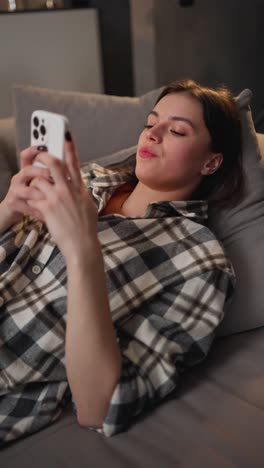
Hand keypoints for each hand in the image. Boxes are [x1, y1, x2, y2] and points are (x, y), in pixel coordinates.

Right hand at [0, 146, 50, 226]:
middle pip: (28, 169)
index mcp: (29, 170)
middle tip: (53, 175)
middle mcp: (20, 177)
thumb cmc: (33, 195)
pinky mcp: (14, 202)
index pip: (29, 155)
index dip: (35, 150)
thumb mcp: (42, 182)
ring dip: (44, 194)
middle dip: (41, 172)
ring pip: (29, 189)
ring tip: (54, 197)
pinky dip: (40, 209)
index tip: (45, 146)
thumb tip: (70, 164)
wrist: (17, 210)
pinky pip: (28, 205)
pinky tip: (49, 211)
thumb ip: (53, 173)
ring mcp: (16, 189)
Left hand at [27, 136, 98, 260]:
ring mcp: (57, 198)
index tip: (66, 135)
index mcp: (79, 188)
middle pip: (53, 164)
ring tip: (35, 194)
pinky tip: (33, 207)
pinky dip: (30, 202)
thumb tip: (76, 185)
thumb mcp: (87, 205)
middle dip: (43, 157)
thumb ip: (79, 192)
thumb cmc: (86, 227)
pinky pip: (33, 198)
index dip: (70, 147)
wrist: (81, 244)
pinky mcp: (47, 208)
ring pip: (38, 180)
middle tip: (38, 156)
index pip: (74, 163)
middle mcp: (68, 190)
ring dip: (34, 186)